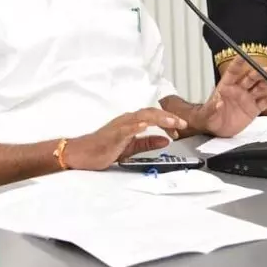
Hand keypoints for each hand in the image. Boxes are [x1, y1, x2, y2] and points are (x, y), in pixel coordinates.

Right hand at [64, 109, 186, 169]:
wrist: (82, 153)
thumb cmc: (102, 149)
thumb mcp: (130, 148)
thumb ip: (147, 143)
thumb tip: (166, 140)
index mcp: (131, 123)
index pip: (153, 116)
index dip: (169, 121)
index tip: (181, 129)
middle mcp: (126, 120)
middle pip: (151, 113)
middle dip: (169, 117)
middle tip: (184, 124)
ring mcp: (119, 126)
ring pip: (142, 116)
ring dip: (158, 118)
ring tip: (172, 122)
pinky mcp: (113, 134)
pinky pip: (126, 128)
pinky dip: (137, 125)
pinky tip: (146, 125)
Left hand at [194, 57, 266, 136]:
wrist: (216, 129)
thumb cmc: (210, 117)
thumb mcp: (208, 114)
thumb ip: (212, 108)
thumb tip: (217, 102)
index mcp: (226, 86)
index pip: (233, 72)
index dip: (238, 63)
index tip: (243, 55)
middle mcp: (238, 90)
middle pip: (250, 78)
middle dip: (258, 73)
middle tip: (266, 70)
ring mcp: (247, 98)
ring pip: (259, 88)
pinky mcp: (254, 108)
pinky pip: (265, 102)